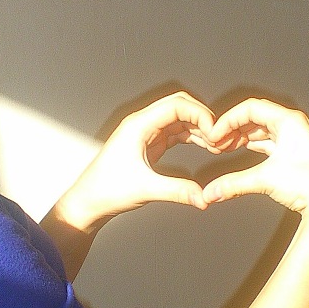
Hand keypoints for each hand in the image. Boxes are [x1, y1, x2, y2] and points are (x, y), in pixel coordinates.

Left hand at [57, 91, 218, 232]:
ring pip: (179, 120)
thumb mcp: (146, 190)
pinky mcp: (148, 145)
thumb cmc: (106, 190)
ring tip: (217, 143)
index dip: (200, 114)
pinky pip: (175, 134)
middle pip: (179, 106)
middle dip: (202, 118)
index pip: (176, 105)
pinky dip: (192, 137)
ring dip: (199, 128)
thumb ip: (178, 191)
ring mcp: (145, 134)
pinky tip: (205, 147)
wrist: (89, 202)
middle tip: (219, 135)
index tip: (215, 131)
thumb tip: (203, 197)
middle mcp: (142, 124)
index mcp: (138, 125)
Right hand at [202, 98, 308, 234]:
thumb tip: (210, 193)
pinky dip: (255, 146)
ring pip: (264, 131)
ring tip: (226, 147)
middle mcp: (296, 126)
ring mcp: (299, 139)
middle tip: (217, 142)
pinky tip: (243, 152)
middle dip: (234, 129)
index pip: (251, 108)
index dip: (228, 120)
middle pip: (257, 118)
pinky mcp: (299, 153)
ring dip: (243, 138)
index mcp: (290, 121)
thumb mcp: (265, 179)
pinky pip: (272, 142)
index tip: (214, 134)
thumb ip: (233, 184)